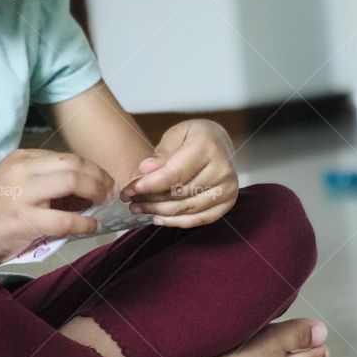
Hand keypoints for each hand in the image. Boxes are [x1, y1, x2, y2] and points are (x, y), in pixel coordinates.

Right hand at [0, 148, 114, 265]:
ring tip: (104, 206)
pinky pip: (65, 219)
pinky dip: (85, 223)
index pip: (69, 157)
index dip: (94, 169)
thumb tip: (93, 190)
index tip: (107, 182)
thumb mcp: (20, 185)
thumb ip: (50, 183)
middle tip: (112, 194)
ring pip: (73, 183)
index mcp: (22, 158)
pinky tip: (92, 226)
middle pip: (75, 165)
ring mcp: (20, 194)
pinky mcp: (21, 220)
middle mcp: (21, 170)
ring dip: (97, 194)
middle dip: (101, 179)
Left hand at [120, 119, 238, 227]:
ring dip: (160, 212)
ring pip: (187, 209)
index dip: (148, 185)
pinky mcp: (228, 202)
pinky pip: (200, 219)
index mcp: (207, 147)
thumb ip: (161, 154)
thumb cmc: (194, 137)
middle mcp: (222, 170)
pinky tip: (159, 218)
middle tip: (130, 201)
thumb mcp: (175, 135)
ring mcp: (228, 188)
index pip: (173, 174)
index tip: (128, 190)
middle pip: (179, 194)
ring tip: (140, 209)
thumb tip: (145, 170)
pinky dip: (177, 222)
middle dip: (150, 200)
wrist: (221, 144)